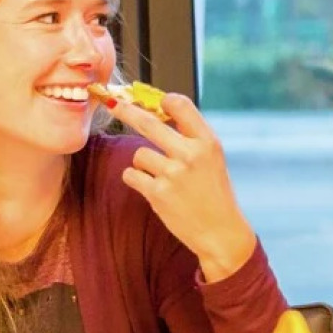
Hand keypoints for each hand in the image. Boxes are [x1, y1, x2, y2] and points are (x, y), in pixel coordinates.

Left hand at [112, 92, 256, 280]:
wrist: (219, 231)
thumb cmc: (213, 192)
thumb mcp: (212, 159)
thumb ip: (190, 136)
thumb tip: (157, 110)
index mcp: (208, 142)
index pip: (180, 105)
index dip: (162, 101)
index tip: (154, 102)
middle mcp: (191, 154)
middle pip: (148, 122)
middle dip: (126, 110)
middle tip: (113, 104)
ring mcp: (173, 174)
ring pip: (138, 153)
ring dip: (143, 163)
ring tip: (162, 177)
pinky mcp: (157, 193)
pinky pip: (131, 174)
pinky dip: (137, 179)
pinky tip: (153, 187)